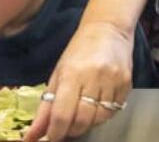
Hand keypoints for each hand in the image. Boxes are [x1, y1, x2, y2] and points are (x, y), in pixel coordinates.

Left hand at [25, 21, 132, 140]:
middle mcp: (94, 76)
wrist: (108, 28)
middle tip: (67, 127)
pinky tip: (97, 104)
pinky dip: (103, 114)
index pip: (62, 114)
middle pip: (82, 120)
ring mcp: (113, 80)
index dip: (56, 132)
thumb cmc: (79, 50)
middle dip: (72, 130)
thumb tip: (31, 136)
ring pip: (99, 118)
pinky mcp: (127, 82)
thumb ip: (46, 107)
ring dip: (88, 123)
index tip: (53, 137)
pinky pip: (114, 110)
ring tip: (82, 113)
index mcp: (72, 73)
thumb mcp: (58, 74)